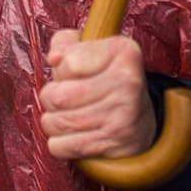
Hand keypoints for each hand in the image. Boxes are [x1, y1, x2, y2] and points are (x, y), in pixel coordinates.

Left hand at [39, 31, 155, 160]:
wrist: (140, 122)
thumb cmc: (107, 81)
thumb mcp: (93, 51)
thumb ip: (66, 44)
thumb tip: (54, 58)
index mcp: (123, 52)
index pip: (66, 62)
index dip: (61, 69)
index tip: (74, 73)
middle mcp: (127, 83)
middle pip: (56, 96)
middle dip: (50, 98)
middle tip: (63, 97)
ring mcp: (122, 117)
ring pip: (56, 123)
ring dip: (53, 121)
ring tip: (68, 114)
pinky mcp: (114, 145)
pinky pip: (61, 146)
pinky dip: (60, 143)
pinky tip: (75, 134)